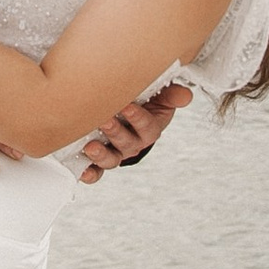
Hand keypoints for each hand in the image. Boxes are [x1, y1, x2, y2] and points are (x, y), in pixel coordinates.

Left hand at [76, 81, 190, 185]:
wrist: (128, 115)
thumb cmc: (144, 104)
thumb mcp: (160, 97)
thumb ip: (171, 95)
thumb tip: (186, 95)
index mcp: (149, 130)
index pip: (148, 127)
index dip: (138, 119)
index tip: (128, 107)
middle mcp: (133, 145)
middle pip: (127, 144)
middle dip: (116, 133)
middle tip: (105, 120)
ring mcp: (116, 154)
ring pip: (111, 160)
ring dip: (101, 155)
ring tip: (90, 147)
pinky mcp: (99, 161)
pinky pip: (96, 172)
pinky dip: (89, 173)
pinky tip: (82, 171)